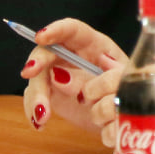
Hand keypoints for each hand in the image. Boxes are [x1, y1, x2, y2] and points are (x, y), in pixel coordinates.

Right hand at [20, 18, 126, 144]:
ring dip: (36, 95)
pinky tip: (39, 123)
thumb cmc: (124, 89)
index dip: (56, 30)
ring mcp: (57, 72)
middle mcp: (71, 55)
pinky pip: (34, 96)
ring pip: (37, 76)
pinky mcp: (50, 91)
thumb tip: (62, 77)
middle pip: (48, 51)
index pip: (72, 30)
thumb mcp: (118, 80)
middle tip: (30, 72)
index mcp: (92, 44)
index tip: (41, 36)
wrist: (120, 112)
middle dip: (37, 60)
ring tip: (43, 116)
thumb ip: (94, 76)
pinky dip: (33, 109)